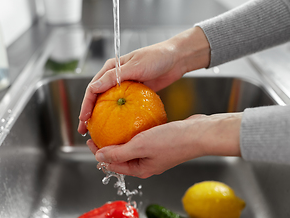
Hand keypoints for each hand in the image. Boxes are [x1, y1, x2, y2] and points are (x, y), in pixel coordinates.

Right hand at [78, 27, 209, 133]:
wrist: (176, 58)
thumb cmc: (156, 57)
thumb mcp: (134, 66)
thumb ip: (113, 77)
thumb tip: (93, 88)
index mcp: (111, 68)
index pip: (93, 88)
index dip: (86, 104)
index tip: (84, 118)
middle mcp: (115, 77)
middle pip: (97, 98)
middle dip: (89, 114)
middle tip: (85, 130)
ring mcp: (126, 85)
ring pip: (109, 103)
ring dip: (102, 117)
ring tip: (97, 132)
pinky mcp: (136, 92)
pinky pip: (124, 105)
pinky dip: (118, 116)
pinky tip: (117, 127)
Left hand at [87, 113, 241, 177]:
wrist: (198, 133)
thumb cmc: (172, 141)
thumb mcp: (140, 146)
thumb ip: (118, 153)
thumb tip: (99, 157)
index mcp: (140, 169)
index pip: (113, 165)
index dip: (99, 153)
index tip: (90, 140)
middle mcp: (146, 163)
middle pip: (120, 156)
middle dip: (107, 146)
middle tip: (98, 132)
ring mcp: (154, 153)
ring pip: (131, 146)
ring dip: (120, 137)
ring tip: (111, 125)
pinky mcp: (160, 142)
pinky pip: (141, 137)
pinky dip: (133, 131)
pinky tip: (131, 119)